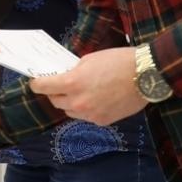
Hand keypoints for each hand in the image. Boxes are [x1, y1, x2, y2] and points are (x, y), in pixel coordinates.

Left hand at [28, 47, 148, 124]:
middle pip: (56, 101)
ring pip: (70, 111)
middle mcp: (78, 102)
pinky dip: (87, 109)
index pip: (43, 87)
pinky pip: (87, 116)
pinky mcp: (102, 122)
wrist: (146, 76)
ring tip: (81, 92)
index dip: (37, 84)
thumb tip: (66, 77)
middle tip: (60, 85)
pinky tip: (97, 99)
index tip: (35, 82)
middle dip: (55, 93)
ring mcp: (90, 114)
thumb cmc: (119, 61)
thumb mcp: (90, 59)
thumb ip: (74, 71)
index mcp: (72, 83)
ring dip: (70, 103)